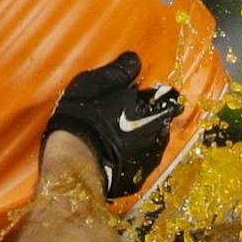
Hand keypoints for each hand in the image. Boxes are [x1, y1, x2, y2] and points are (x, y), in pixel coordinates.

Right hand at [43, 52, 184, 199]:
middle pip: (160, 124)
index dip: (154, 98)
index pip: (167, 100)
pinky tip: (112, 157)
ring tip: (116, 140)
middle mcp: (158, 137)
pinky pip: (138, 167)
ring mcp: (149, 163)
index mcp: (154, 110)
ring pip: (151, 147)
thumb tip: (135, 59)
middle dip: (147, 121)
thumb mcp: (97, 83)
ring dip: (139, 142)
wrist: (74, 161)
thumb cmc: (85, 116)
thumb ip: (120, 71)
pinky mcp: (136, 181)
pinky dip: (129, 162)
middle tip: (124, 119)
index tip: (141, 97)